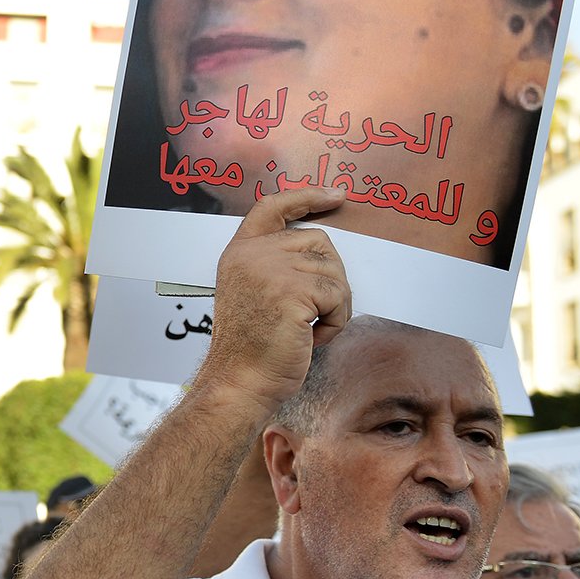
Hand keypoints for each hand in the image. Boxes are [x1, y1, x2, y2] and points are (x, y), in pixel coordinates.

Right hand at [198, 188, 350, 411]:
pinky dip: (336, 321)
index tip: (335, 196)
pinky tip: (312, 337)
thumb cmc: (252, 348)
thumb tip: (322, 250)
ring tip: (307, 329)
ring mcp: (271, 270)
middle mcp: (252, 254)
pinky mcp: (292, 291)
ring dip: (334, 306)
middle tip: (310, 314)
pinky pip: (340, 295)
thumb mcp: (253, 292)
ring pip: (335, 271)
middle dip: (329, 278)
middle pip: (320, 241)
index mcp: (239, 252)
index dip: (306, 196)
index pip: (272, 207)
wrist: (240, 382)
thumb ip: (274, 264)